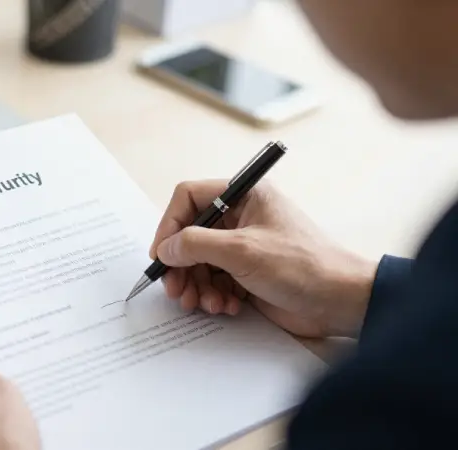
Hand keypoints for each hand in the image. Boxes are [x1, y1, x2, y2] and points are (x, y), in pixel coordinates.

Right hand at [149, 180, 377, 337]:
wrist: (342, 303)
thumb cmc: (303, 266)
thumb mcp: (243, 251)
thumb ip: (196, 245)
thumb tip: (165, 249)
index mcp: (244, 196)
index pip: (189, 198)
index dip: (170, 224)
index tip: (161, 254)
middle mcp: (241, 218)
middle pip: (189, 235)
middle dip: (181, 265)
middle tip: (175, 289)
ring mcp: (243, 247)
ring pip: (198, 262)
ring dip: (195, 285)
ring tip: (204, 303)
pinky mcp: (246, 274)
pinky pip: (213, 282)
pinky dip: (213, 296)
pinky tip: (226, 307)